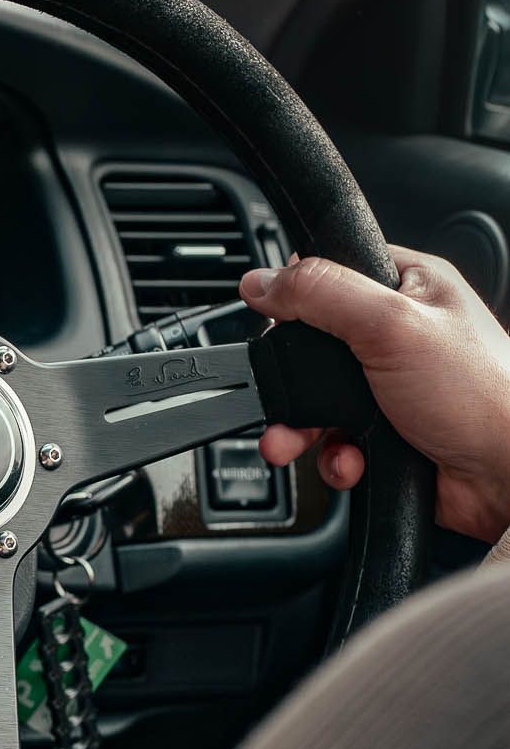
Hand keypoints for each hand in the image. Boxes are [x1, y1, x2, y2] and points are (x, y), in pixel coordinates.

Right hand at [239, 246, 509, 542]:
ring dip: (304, 429)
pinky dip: (336, 459)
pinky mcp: (387, 434)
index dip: (298, 295)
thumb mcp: (392, 325)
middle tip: (276, 398)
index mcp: (411, 287)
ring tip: (296, 443)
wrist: (507, 476)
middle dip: (290, 381)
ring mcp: (393, 388)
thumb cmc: (481, 396)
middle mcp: (401, 335)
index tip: (274, 320)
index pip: (335, 272)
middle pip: (315, 346)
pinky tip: (352, 461)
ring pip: (319, 403)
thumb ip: (322, 294)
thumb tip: (263, 279)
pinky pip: (337, 443)